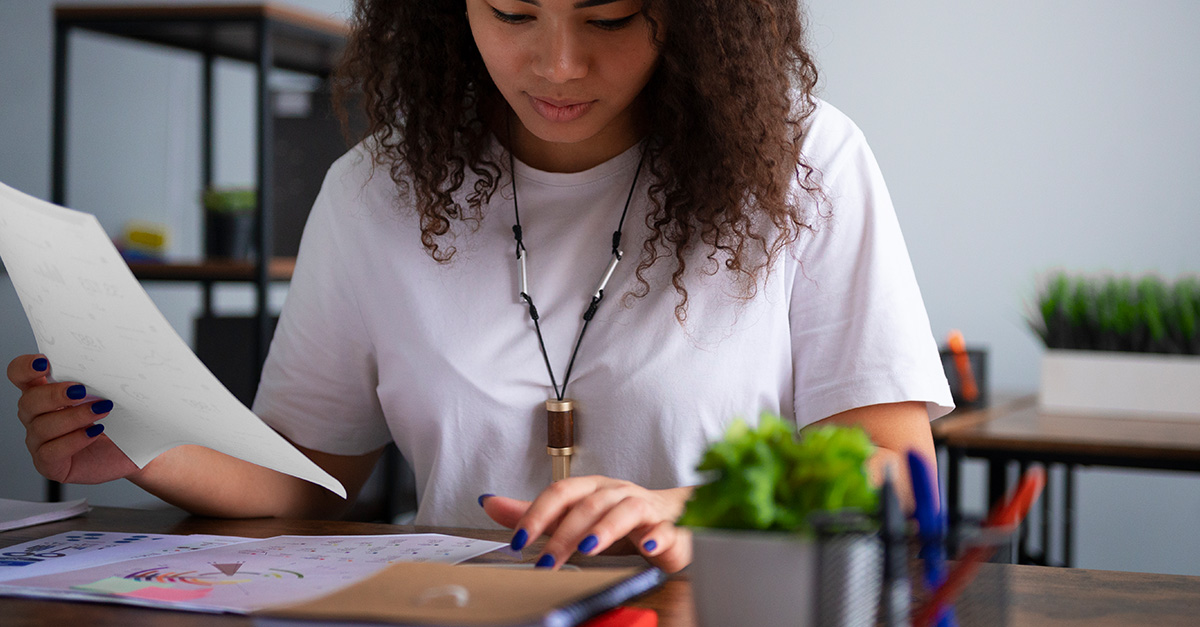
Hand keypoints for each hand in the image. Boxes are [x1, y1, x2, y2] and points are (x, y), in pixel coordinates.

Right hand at [8, 354, 136, 483]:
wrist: (130, 452)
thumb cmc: (117, 422)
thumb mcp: (109, 395)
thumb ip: (99, 380)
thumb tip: (110, 361)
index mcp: (45, 393)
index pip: (20, 375)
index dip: (25, 368)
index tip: (44, 363)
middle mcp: (37, 417)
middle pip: (28, 401)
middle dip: (54, 395)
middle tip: (81, 391)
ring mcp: (40, 441)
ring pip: (41, 427)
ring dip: (72, 417)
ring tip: (101, 410)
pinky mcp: (49, 463)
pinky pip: (51, 452)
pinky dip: (73, 440)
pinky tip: (93, 433)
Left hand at [480, 475, 692, 572]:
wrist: (672, 521)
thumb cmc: (620, 521)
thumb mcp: (574, 519)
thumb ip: (536, 514)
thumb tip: (489, 502)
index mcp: (593, 488)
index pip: (561, 492)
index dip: (538, 512)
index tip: (520, 539)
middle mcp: (617, 492)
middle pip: (588, 505)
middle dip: (564, 534)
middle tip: (546, 562)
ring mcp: (644, 507)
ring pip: (624, 512)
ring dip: (603, 531)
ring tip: (586, 550)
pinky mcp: (669, 527)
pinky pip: (665, 528)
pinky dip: (657, 537)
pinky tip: (647, 547)